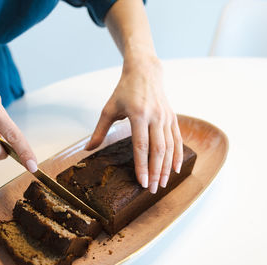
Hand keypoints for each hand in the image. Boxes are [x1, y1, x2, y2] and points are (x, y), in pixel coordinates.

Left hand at [85, 55, 182, 192]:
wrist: (145, 72)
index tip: (142, 183)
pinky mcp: (172, 118)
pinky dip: (178, 155)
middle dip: (156, 172)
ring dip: (167, 167)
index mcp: (138, 115)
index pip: (141, 146)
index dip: (142, 166)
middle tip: (153, 189)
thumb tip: (87, 150)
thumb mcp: (109, 108)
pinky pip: (177, 139)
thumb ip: (99, 131)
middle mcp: (155, 117)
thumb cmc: (124, 91)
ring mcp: (166, 117)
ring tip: (162, 183)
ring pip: (169, 147)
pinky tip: (176, 169)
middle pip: (158, 150)